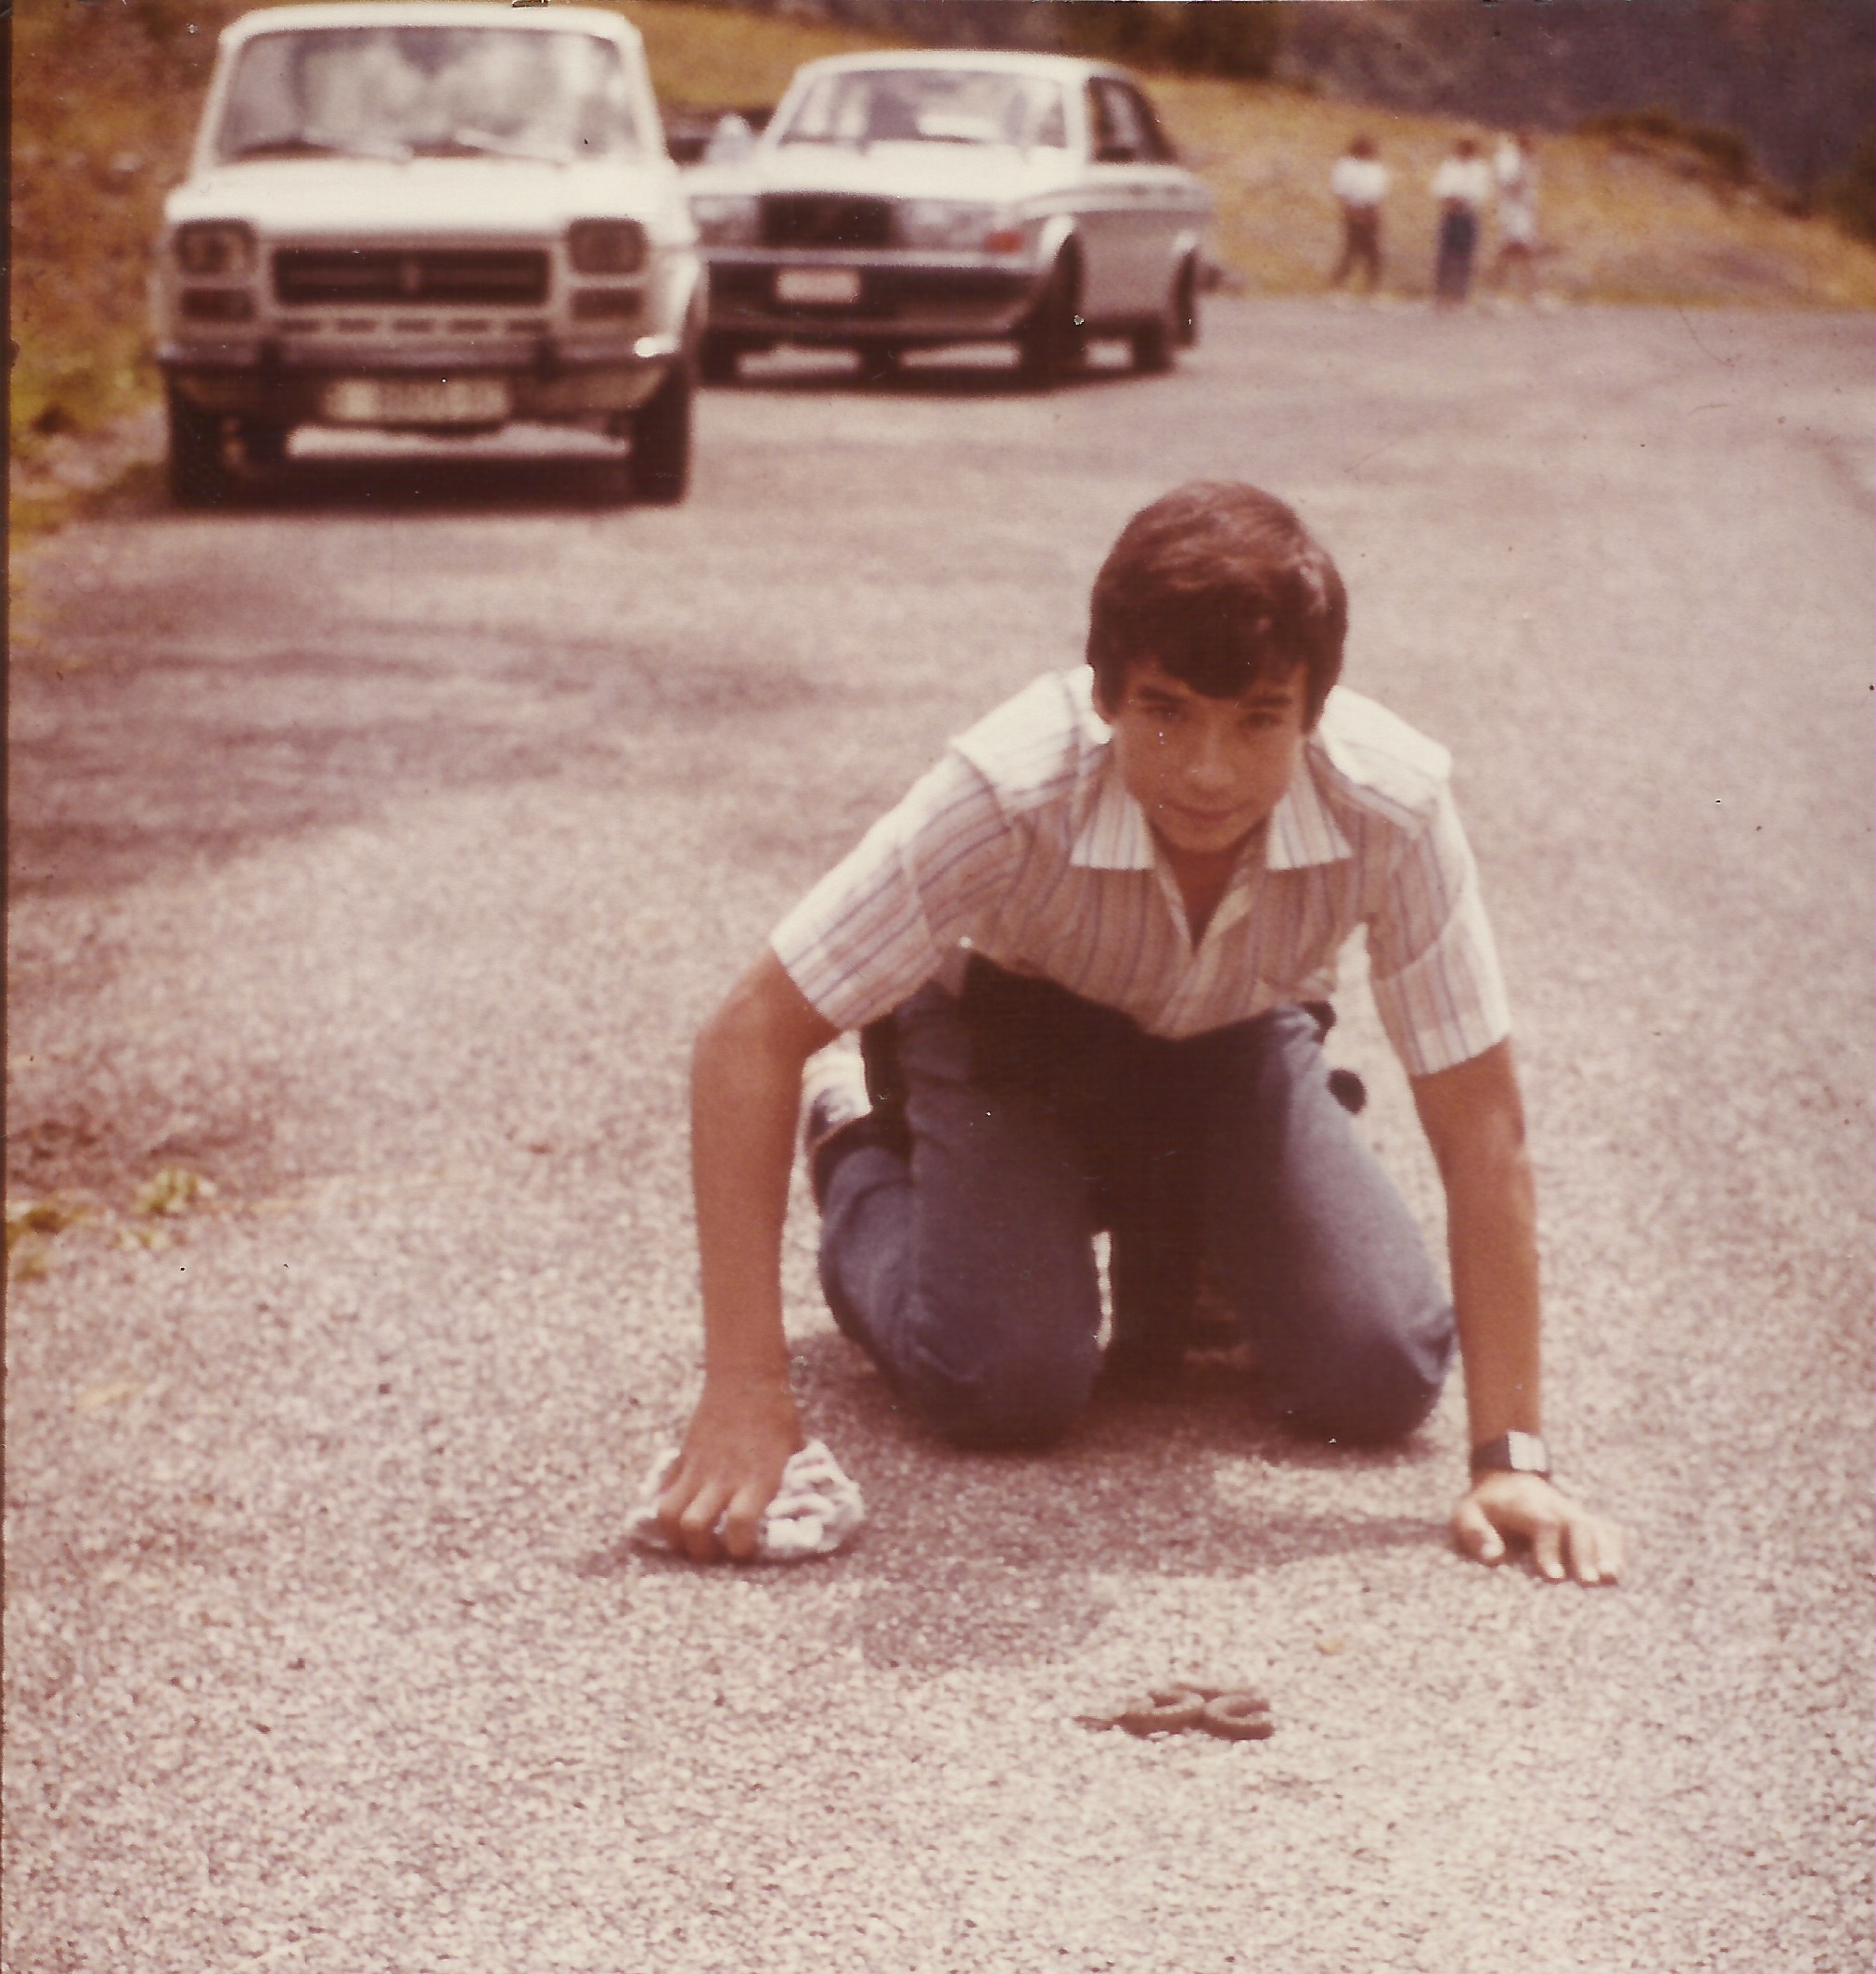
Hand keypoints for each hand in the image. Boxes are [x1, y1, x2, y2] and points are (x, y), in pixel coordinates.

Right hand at [655, 1370, 803, 1562]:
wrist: (746, 1377)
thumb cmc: (777, 1414)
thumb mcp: (792, 1451)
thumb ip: (786, 1483)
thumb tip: (790, 1509)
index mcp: (757, 1478)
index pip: (739, 1526)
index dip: (739, 1548)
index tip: (744, 1551)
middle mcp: (723, 1478)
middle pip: (694, 1527)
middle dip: (700, 1552)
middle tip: (712, 1554)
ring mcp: (698, 1467)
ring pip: (669, 1514)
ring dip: (675, 1536)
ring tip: (688, 1540)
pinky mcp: (683, 1456)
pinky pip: (665, 1490)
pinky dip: (667, 1507)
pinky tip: (679, 1514)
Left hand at [1451, 1471, 1625, 1584]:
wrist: (1506, 1480)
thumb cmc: (1485, 1507)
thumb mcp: (1466, 1514)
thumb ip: (1474, 1533)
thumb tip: (1493, 1558)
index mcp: (1524, 1504)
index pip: (1544, 1523)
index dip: (1550, 1548)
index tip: (1552, 1577)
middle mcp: (1555, 1506)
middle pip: (1577, 1525)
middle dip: (1584, 1554)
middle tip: (1588, 1583)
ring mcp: (1573, 1512)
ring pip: (1597, 1528)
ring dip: (1606, 1552)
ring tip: (1611, 1579)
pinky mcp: (1585, 1521)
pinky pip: (1608, 1530)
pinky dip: (1616, 1549)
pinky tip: (1617, 1573)